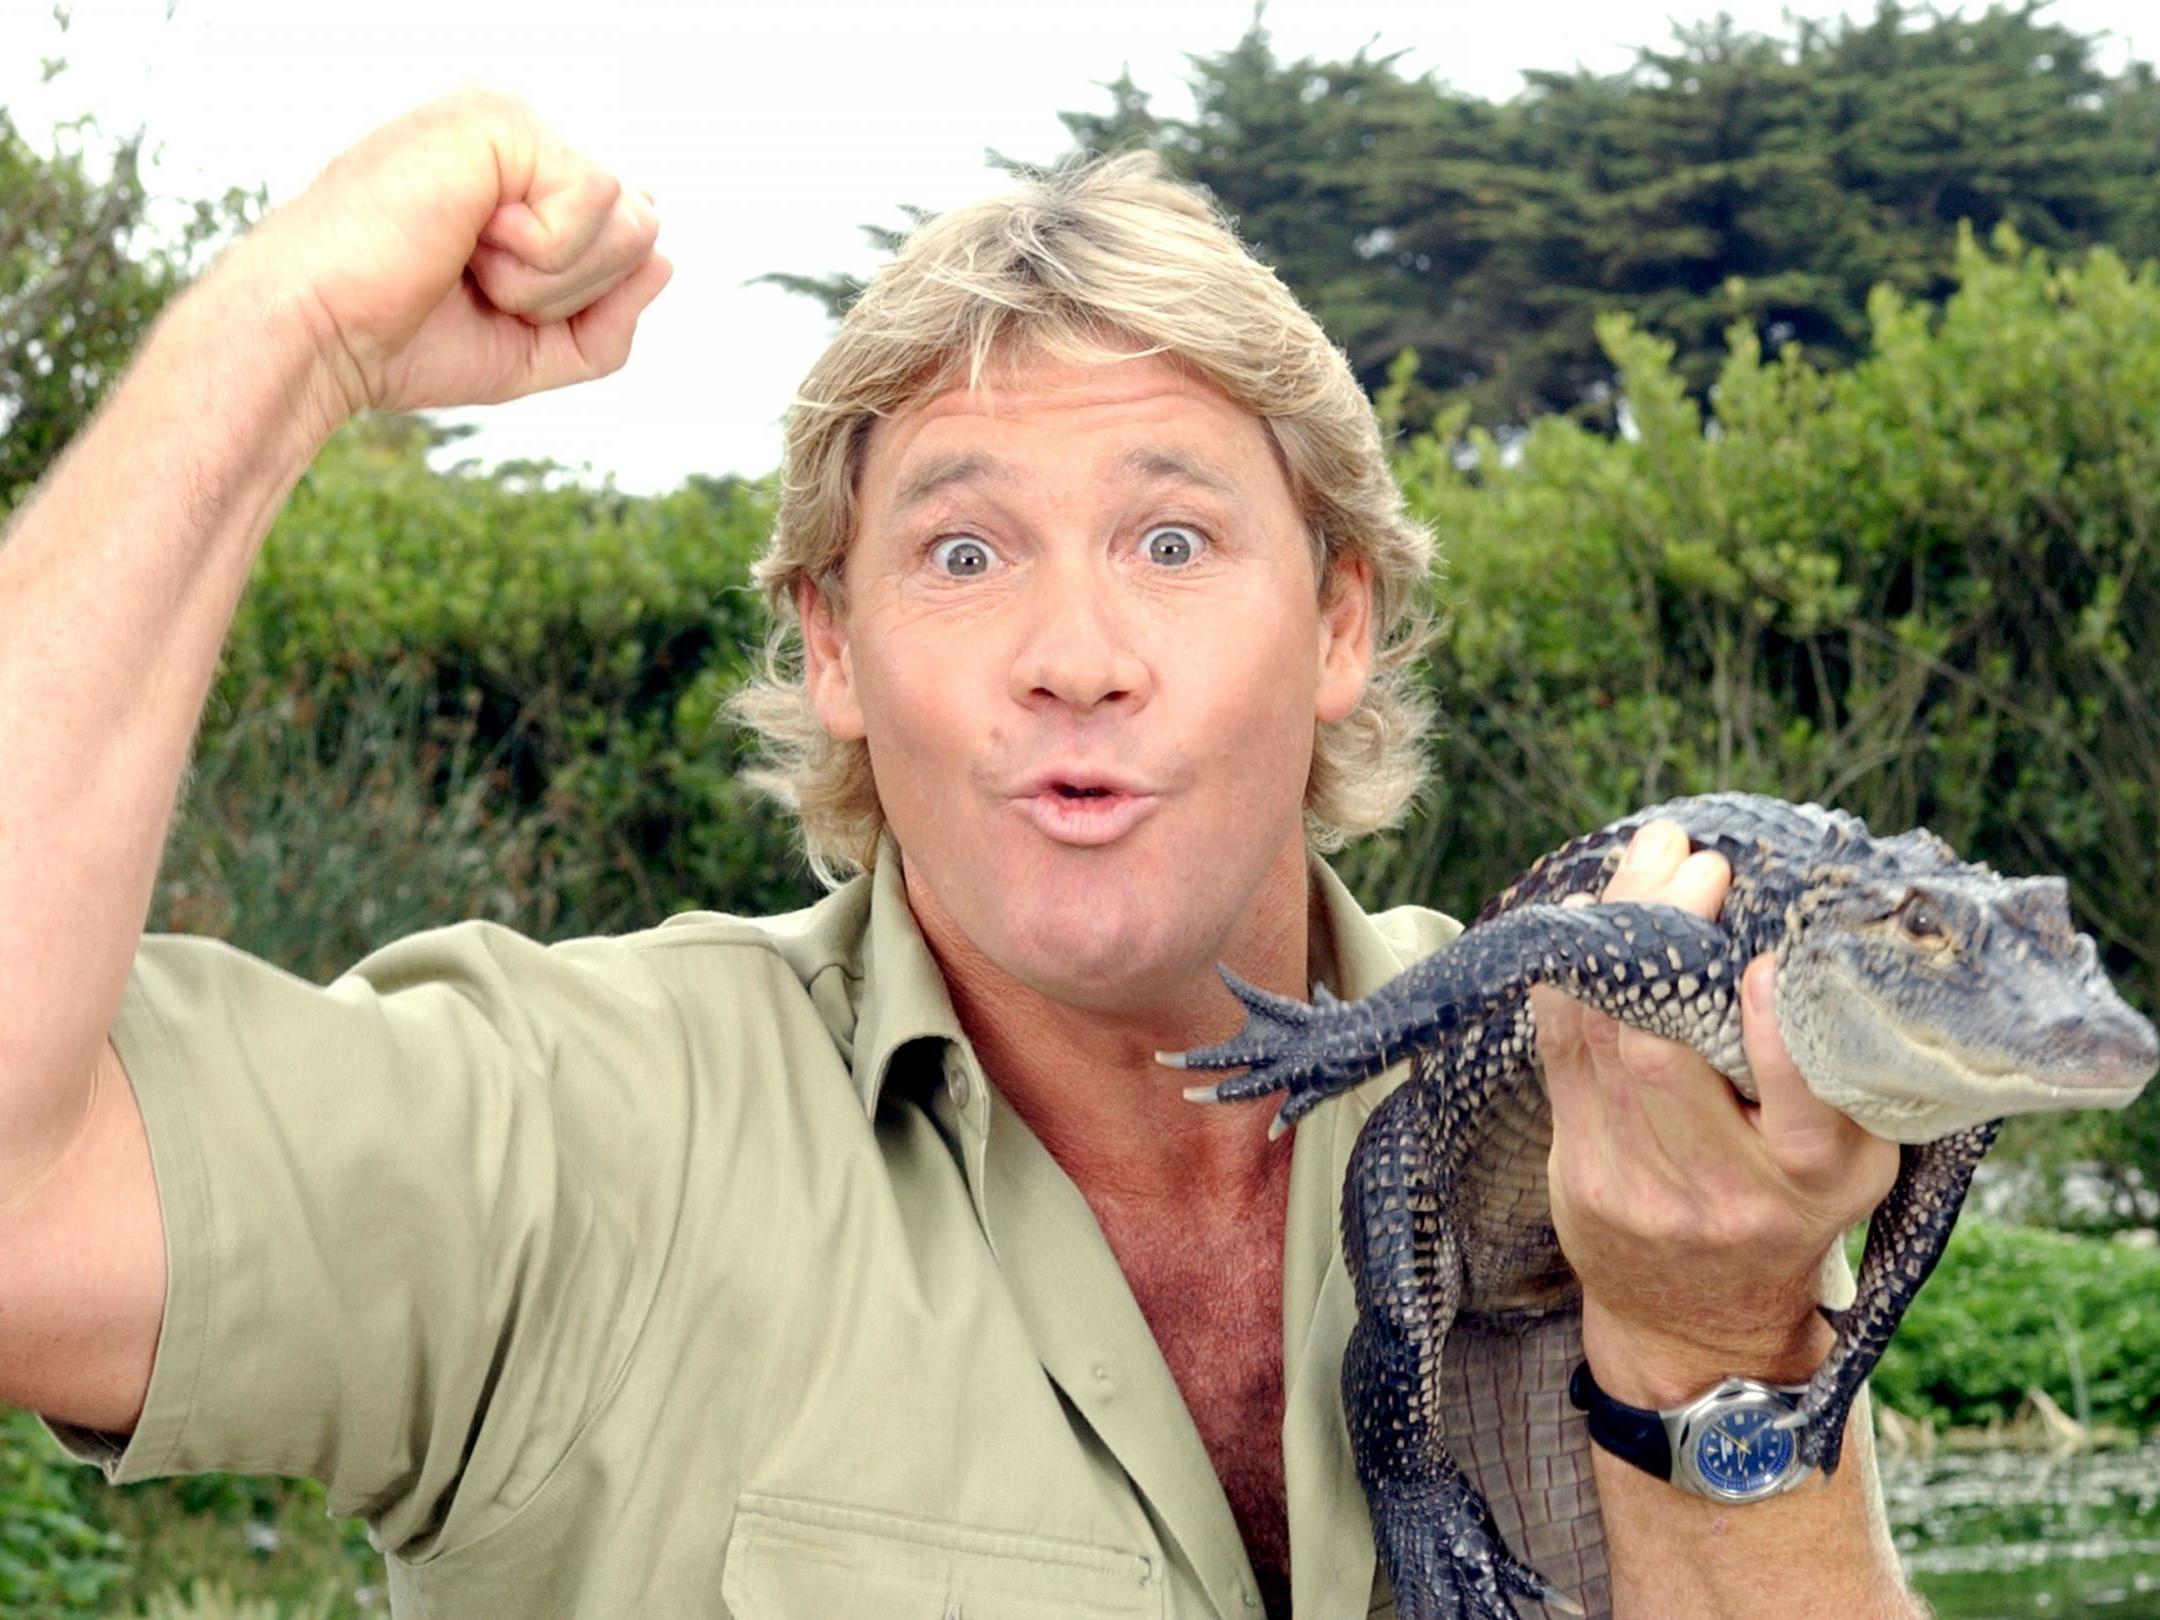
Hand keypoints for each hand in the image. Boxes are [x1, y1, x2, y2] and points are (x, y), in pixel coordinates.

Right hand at [234, 86, 670, 426]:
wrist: (322, 335)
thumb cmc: (408, 340)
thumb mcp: (536, 347)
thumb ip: (610, 316)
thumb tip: (667, 258)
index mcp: (526, 173)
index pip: (630, 236)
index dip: (580, 300)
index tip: (486, 296)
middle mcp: (523, 130)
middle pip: (645, 227)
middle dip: (576, 292)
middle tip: (478, 282)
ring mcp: (512, 113)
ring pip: (633, 217)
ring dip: (554, 278)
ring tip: (470, 259)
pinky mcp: (504, 114)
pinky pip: (598, 197)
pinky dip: (542, 253)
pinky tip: (470, 236)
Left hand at [1533, 820, 1899, 1405]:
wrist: (1703, 1322)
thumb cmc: (1790, 1207)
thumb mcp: (1849, 1158)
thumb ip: (1840, 1070)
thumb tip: (1816, 933)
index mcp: (1816, 1178)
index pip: (1799, 1103)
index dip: (1772, 1029)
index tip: (1765, 960)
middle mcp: (1725, 1190)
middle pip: (1664, 1053)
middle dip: (1667, 942)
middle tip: (1692, 861)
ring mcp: (1639, 1186)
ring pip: (1601, 1040)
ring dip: (1616, 938)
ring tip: (1644, 863)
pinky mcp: (1578, 1172)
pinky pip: (1560, 1053)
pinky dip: (1569, 979)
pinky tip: (1588, 922)